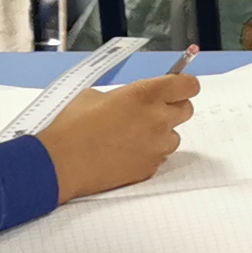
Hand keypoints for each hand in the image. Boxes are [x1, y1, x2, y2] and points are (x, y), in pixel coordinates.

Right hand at [41, 73, 199, 200]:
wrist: (63, 163)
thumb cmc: (73, 127)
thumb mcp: (96, 95)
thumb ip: (125, 95)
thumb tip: (133, 100)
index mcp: (145, 95)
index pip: (188, 85)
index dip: (184, 85)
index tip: (179, 86)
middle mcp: (158, 119)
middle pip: (187, 109)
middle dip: (173, 107)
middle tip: (152, 110)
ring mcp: (157, 146)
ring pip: (174, 135)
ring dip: (161, 132)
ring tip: (133, 134)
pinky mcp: (151, 167)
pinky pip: (160, 155)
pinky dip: (149, 152)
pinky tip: (126, 151)